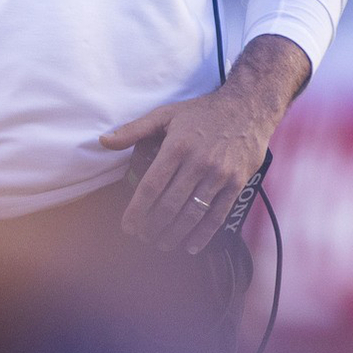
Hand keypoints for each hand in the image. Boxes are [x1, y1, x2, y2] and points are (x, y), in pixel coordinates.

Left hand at [98, 37, 307, 253]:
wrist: (248, 107)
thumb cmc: (203, 112)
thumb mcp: (166, 114)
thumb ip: (134, 130)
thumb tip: (104, 141)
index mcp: (177, 146)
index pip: (151, 187)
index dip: (137, 211)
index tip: (128, 227)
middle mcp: (198, 162)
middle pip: (170, 205)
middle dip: (153, 227)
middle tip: (144, 237)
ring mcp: (220, 174)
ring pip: (192, 213)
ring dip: (174, 234)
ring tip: (162, 243)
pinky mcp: (237, 182)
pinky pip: (218, 214)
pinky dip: (204, 234)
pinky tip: (191, 245)